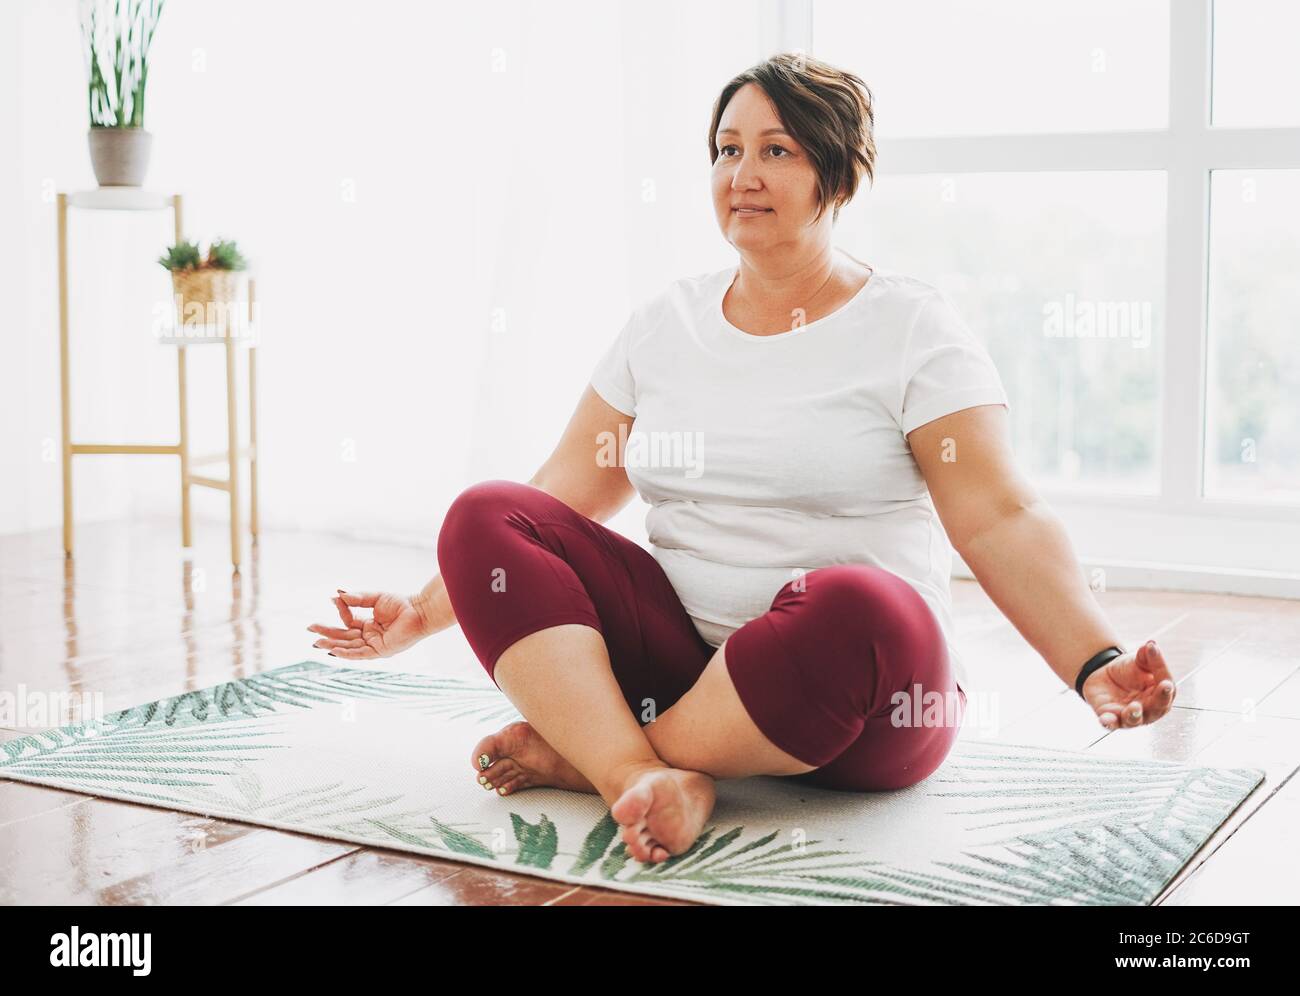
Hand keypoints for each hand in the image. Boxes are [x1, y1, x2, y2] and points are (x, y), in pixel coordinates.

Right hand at [307, 589, 428, 659]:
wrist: (420, 611)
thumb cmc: (402, 604)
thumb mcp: (375, 598)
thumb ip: (356, 598)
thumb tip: (337, 595)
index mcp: (369, 625)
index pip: (348, 622)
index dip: (341, 612)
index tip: (335, 600)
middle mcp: (370, 637)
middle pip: (344, 637)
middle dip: (327, 634)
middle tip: (310, 629)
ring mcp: (374, 645)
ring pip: (349, 647)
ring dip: (333, 645)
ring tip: (316, 642)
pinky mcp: (380, 651)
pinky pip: (360, 654)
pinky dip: (347, 653)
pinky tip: (334, 650)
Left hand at [1081, 640, 1175, 729]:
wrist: (1103, 674)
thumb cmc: (1129, 671)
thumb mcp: (1138, 661)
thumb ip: (1147, 656)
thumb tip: (1151, 644)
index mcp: (1160, 694)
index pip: (1167, 690)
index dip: (1166, 686)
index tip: (1165, 682)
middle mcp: (1149, 710)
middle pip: (1157, 709)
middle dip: (1159, 701)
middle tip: (1160, 691)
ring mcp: (1129, 716)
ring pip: (1134, 720)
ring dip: (1134, 715)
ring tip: (1134, 707)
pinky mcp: (1110, 717)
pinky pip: (1110, 723)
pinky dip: (1108, 722)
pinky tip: (1105, 719)